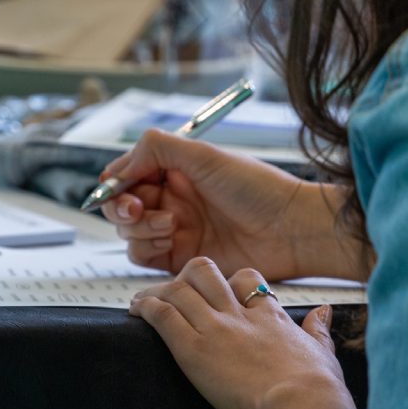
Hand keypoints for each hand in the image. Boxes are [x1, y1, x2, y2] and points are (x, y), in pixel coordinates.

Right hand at [100, 129, 362, 281]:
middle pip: (121, 205)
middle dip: (123, 207)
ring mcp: (175, 230)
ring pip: (129, 232)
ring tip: (172, 224)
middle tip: (138, 209)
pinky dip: (147, 248)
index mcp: (176, 170)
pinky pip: (143, 256)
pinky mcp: (180, 260)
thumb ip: (156, 148)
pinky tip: (172, 241)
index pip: (127, 174)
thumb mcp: (204, 155)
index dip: (117, 181)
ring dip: (141, 227)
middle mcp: (172, 199)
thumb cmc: (258, 189)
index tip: (117, 186)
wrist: (290, 230)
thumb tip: (120, 166)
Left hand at [131, 257, 359, 408]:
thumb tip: (324, 312)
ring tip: (142, 301)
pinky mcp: (193, 349)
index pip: (244, 279)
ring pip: (178, 289)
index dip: (227, 281)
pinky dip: (145, 308)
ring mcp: (215, 328)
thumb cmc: (317, 388)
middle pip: (205, 272)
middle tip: (175, 292)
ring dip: (157, 292)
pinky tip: (136, 311)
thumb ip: (319, 330)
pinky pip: (162, 316)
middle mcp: (238, 314)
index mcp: (269, 315)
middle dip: (187, 277)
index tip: (217, 293)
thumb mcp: (322, 352)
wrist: (301, 404)